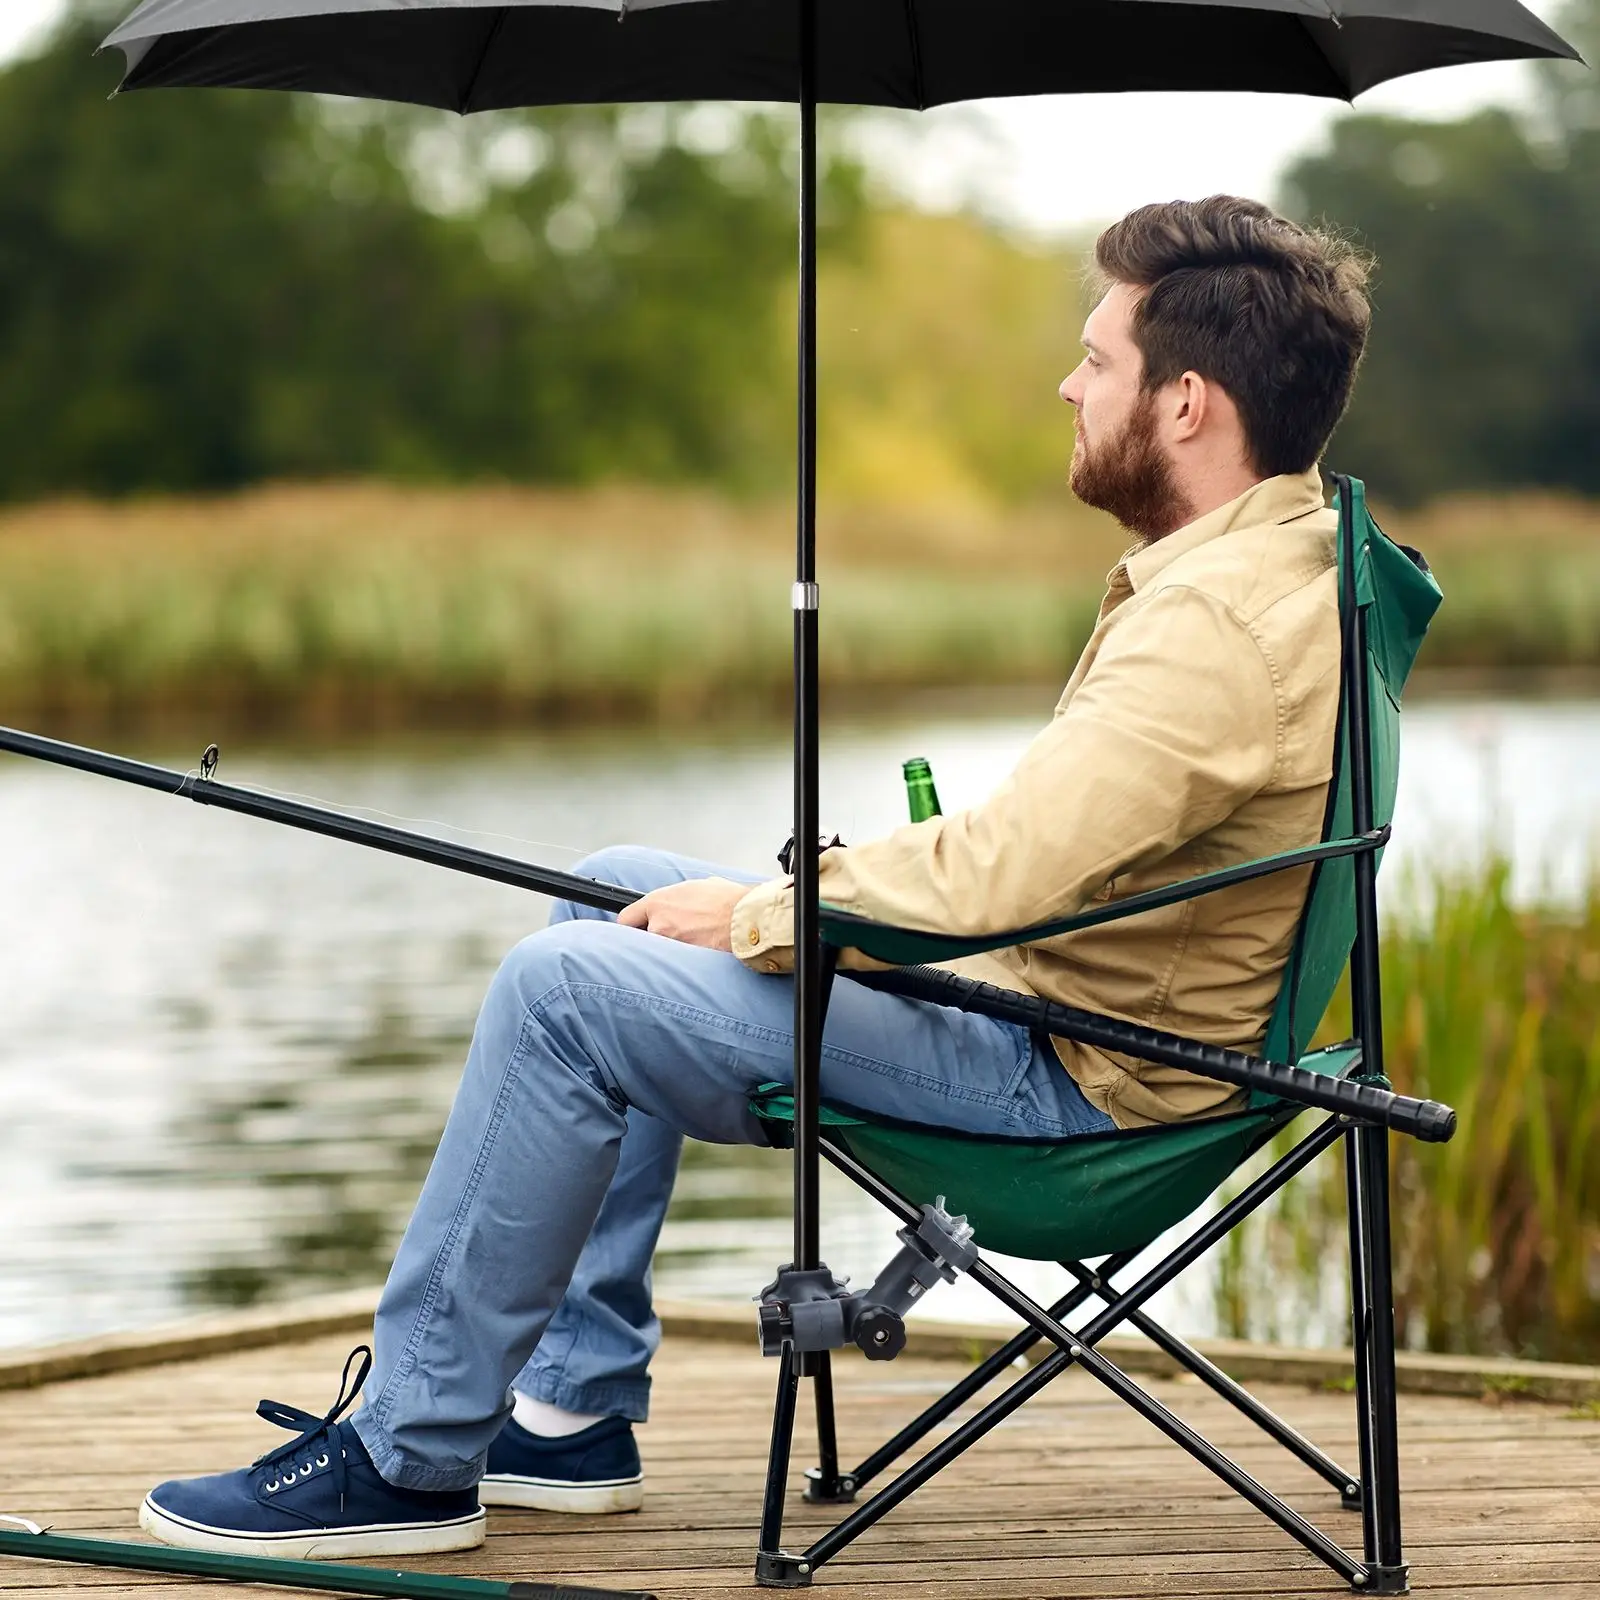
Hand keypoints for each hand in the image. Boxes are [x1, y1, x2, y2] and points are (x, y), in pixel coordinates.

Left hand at [617, 877, 747, 951]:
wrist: (747, 919)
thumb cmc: (728, 900)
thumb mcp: (698, 886)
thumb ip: (680, 896)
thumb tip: (681, 899)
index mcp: (658, 902)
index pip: (626, 918)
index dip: (632, 924)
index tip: (637, 927)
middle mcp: (658, 924)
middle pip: (641, 939)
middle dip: (653, 938)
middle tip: (671, 936)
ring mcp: (669, 945)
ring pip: (659, 953)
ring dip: (670, 950)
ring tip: (693, 943)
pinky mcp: (683, 962)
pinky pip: (675, 964)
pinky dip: (683, 961)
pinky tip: (700, 953)